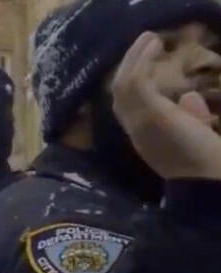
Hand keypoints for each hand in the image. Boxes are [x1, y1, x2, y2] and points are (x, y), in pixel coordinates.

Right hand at [112, 32, 220, 179]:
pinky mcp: (150, 114)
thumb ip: (189, 118)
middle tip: (142, 45)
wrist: (206, 181)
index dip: (131, 84)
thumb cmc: (206, 163)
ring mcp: (140, 123)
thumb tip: (188, 98)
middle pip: (118, 93)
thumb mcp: (195, 137)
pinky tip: (154, 46)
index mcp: (144, 138)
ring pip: (122, 84)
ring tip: (148, 39)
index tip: (143, 64)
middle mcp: (135, 131)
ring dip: (134, 58)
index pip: (127, 108)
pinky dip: (142, 60)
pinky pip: (136, 81)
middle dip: (127, 66)